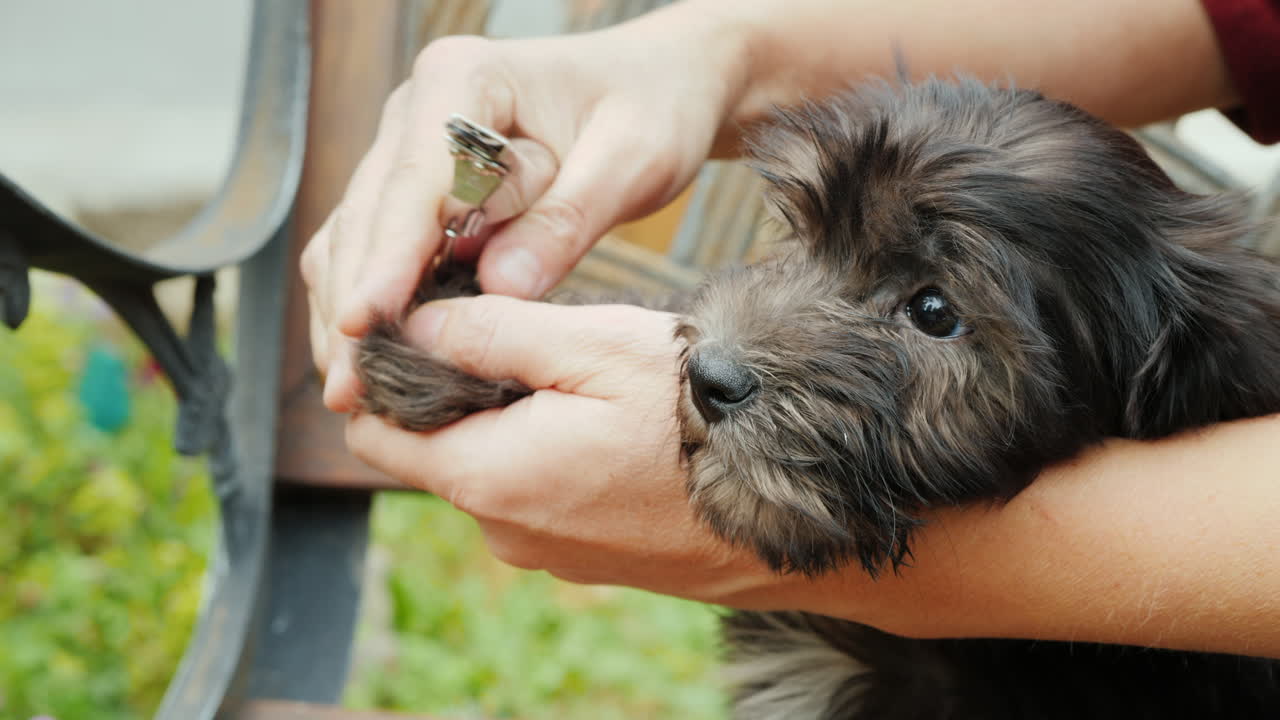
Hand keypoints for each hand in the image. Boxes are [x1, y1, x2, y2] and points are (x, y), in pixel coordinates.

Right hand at [301, 12, 749, 412]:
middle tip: (346, 389)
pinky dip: (374, 303)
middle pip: (367, 216)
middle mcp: (419, 111)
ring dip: (348, 312)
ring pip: (355, 237)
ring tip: (348, 392)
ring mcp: (411, 150)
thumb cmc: (648, 112)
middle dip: (352, 303)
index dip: (386, 258)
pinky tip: (374, 362)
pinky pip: (379, 250)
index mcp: (464, 82)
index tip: (363, 322)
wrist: (654, 86)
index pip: (413, 182)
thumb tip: (499, 289)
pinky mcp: (418, 191)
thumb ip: (565, 223)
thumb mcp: (630, 162)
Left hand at [342, 295, 923, 619]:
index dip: (383, 374)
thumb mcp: (593, 344)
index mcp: (488, 477)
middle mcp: (506, 530)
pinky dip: (552, 455)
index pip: (376, 432)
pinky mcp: (590, 558)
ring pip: (494, 470)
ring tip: (582, 377)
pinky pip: (542, 497)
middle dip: (459, 392)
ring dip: (515, 422)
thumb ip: (488, 333)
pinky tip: (611, 423)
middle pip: (437, 451)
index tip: (420, 322)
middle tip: (522, 333)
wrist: (804, 506)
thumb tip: (407, 326)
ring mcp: (550, 552)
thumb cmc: (703, 417)